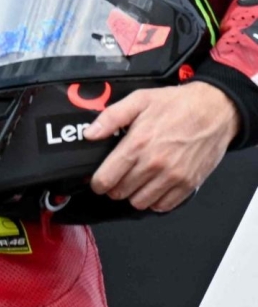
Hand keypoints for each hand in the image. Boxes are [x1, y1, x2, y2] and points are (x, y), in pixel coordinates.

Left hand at [84, 81, 237, 211]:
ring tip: (136, 181)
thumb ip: (111, 117)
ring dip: (134, 195)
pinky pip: (164, 205)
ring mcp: (173, 176)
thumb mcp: (139, 100)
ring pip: (140, 202)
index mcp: (138, 144)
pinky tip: (154, 187)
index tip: (97, 180)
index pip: (106, 178)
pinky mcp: (189, 183)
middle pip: (120, 192)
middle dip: (114, 187)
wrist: (216, 110)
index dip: (97, 182)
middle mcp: (154, 164)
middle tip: (118, 177)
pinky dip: (155, 200)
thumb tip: (89, 133)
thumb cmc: (178, 104)